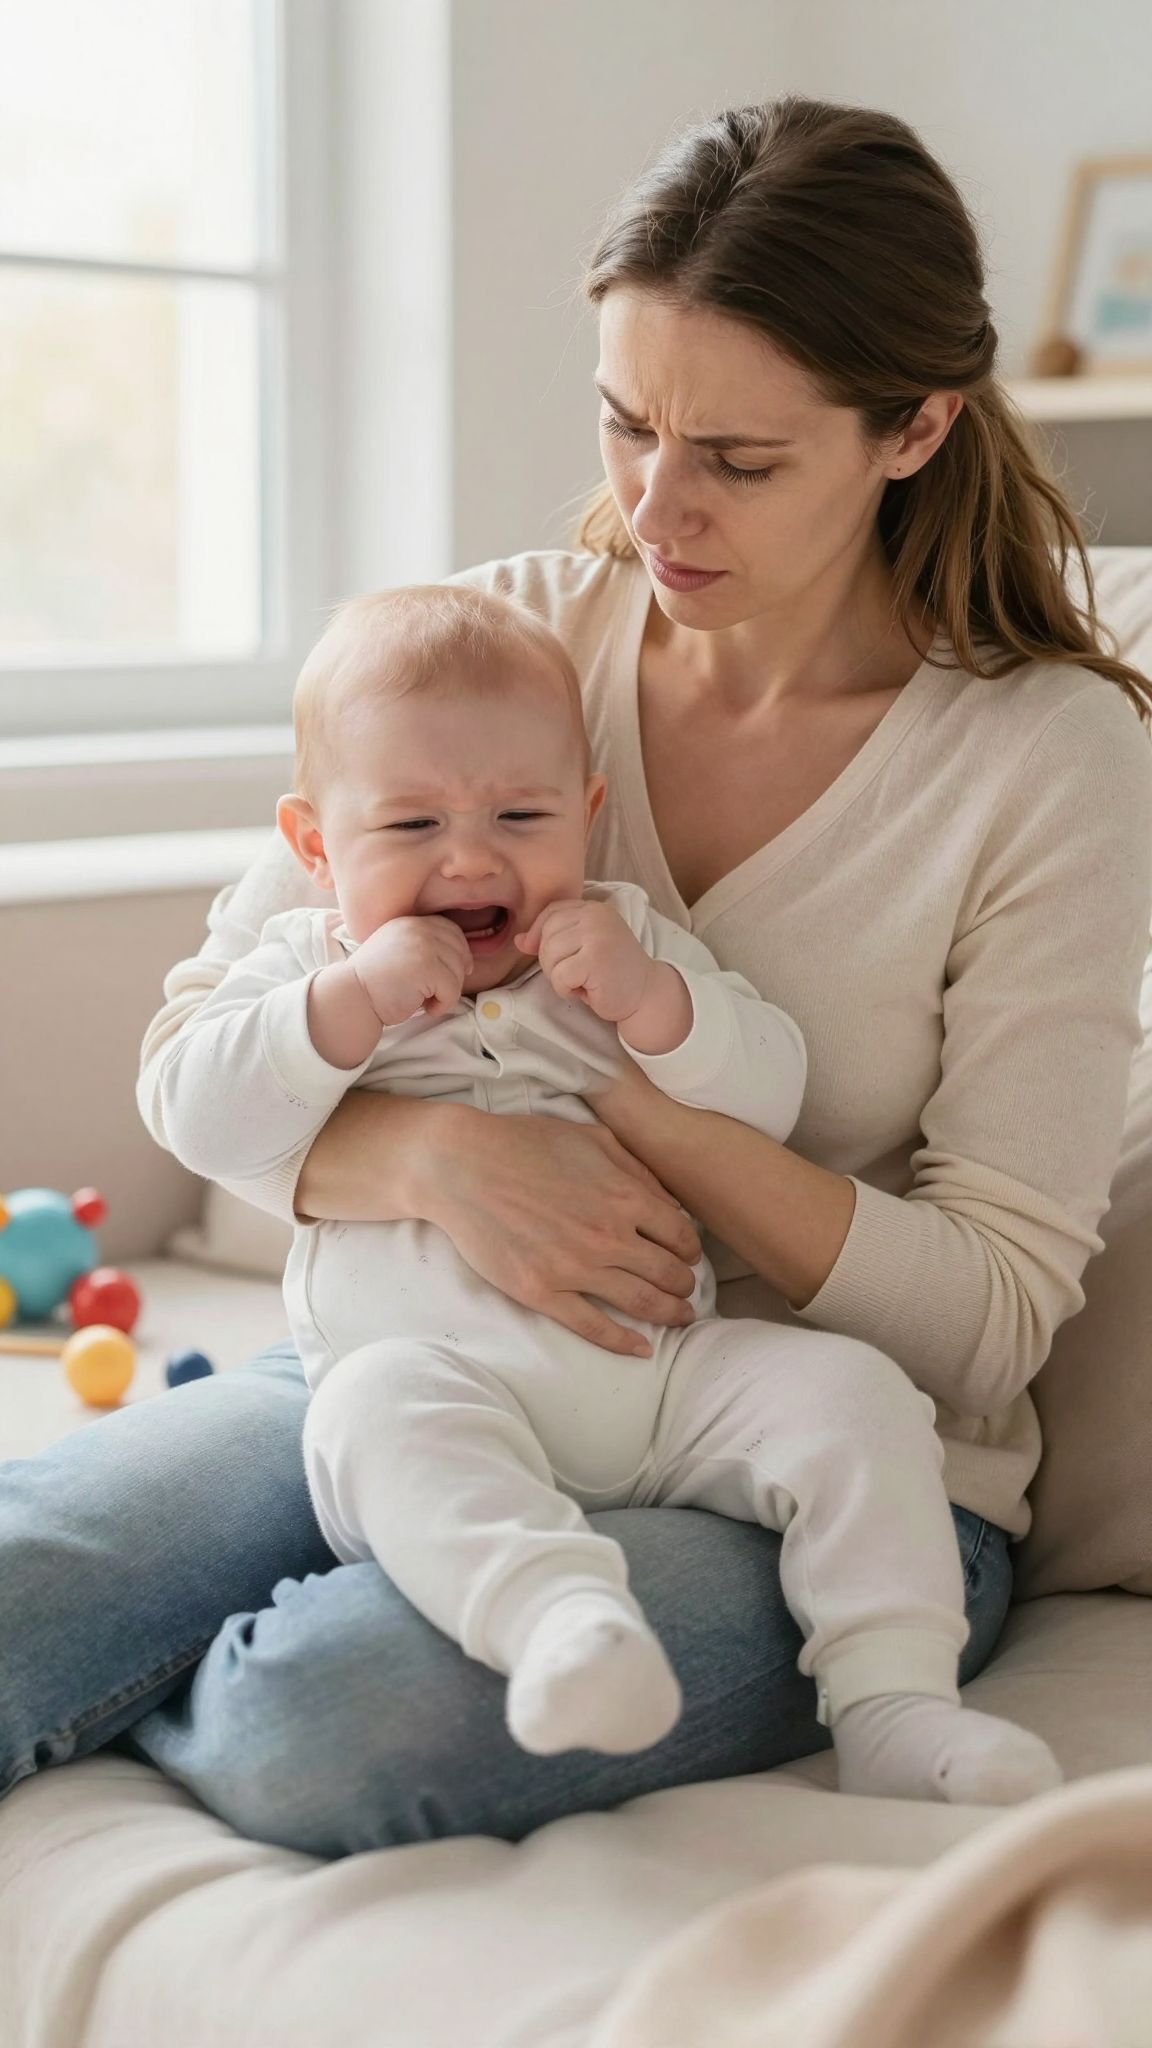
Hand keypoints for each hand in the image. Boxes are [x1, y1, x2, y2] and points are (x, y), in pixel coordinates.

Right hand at [352, 915, 471, 1025]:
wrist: (352, 997)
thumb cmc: (374, 984)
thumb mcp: (397, 952)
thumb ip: (422, 947)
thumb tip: (464, 960)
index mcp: (409, 922)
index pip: (450, 929)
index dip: (460, 951)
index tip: (461, 970)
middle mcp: (417, 928)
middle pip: (458, 948)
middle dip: (456, 974)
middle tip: (440, 992)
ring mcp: (422, 945)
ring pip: (457, 970)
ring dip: (448, 992)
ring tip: (428, 1001)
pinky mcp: (426, 967)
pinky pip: (452, 989)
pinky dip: (444, 1004)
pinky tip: (427, 1008)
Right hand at [422, 1106, 701, 1357]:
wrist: (461, 1166)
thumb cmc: (525, 1143)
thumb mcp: (592, 1137)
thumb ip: (636, 1168)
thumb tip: (670, 1202)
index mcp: (624, 1197)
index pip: (680, 1236)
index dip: (690, 1250)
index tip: (688, 1257)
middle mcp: (608, 1237)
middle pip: (668, 1273)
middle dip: (685, 1285)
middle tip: (686, 1290)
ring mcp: (575, 1268)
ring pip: (641, 1303)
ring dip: (669, 1314)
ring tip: (679, 1318)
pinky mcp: (542, 1292)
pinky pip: (593, 1326)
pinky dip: (623, 1342)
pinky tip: (642, 1349)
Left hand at [514, 898, 654, 1023]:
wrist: (645, 995)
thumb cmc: (610, 973)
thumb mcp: (582, 947)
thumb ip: (554, 938)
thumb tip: (519, 940)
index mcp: (593, 909)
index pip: (551, 912)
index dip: (540, 935)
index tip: (549, 956)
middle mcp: (595, 916)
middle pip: (546, 935)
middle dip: (551, 961)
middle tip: (575, 974)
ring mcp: (596, 935)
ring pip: (549, 955)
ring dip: (558, 977)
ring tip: (581, 981)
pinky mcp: (595, 959)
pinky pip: (559, 976)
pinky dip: (566, 990)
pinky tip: (586, 991)